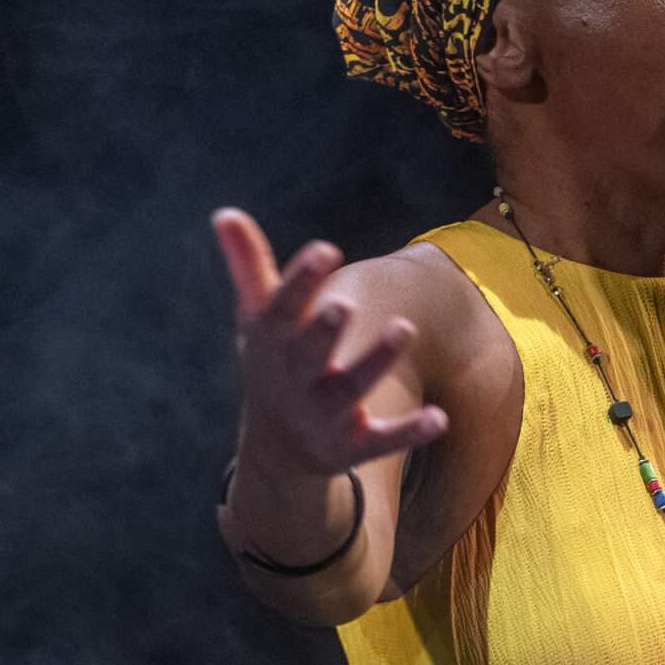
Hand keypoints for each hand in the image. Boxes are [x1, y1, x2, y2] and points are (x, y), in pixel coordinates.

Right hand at [212, 208, 446, 479]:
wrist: (274, 452)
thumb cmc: (272, 365)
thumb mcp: (258, 320)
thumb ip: (249, 267)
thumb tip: (225, 211)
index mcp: (272, 345)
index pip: (282, 310)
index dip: (301, 281)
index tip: (325, 249)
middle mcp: (294, 381)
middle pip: (309, 354)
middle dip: (325, 330)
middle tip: (346, 303)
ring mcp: (323, 416)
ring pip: (351, 389)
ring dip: (377, 360)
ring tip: (405, 327)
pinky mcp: (352, 445)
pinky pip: (382, 440)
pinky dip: (408, 431)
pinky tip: (440, 418)